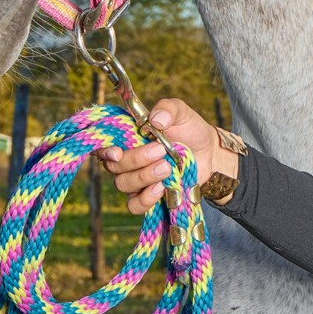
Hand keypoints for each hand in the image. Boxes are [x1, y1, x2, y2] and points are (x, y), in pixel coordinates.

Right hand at [98, 97, 238, 215]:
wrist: (209, 154)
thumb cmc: (190, 130)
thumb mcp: (182, 113)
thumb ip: (168, 108)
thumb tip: (155, 119)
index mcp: (128, 136)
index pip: (103, 144)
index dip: (104, 150)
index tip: (117, 152)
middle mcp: (126, 158)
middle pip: (114, 166)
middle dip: (136, 159)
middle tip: (160, 151)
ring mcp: (135, 178)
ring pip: (123, 184)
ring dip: (144, 176)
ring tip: (167, 167)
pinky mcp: (147, 196)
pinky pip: (134, 205)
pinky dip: (146, 199)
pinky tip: (162, 188)